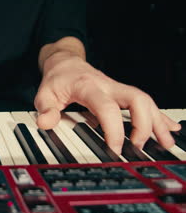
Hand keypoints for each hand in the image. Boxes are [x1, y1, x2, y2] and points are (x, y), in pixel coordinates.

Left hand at [34, 52, 180, 154]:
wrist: (65, 63)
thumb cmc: (57, 80)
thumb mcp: (43, 94)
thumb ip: (45, 109)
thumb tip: (45, 124)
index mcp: (89, 87)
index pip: (107, 107)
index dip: (113, 130)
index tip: (114, 150)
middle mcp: (108, 86)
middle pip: (137, 99)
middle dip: (143, 124)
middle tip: (138, 146)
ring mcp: (118, 89)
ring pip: (145, 100)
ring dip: (157, 121)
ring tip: (166, 142)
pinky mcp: (122, 93)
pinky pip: (145, 102)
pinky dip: (159, 115)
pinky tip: (170, 127)